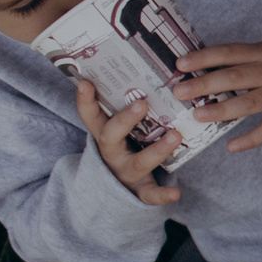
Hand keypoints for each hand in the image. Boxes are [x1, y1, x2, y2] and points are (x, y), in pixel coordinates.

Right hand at [75, 80, 184, 204]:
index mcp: (105, 134)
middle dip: (124, 119)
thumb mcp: (120, 128)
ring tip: (176, 135)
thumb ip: (125, 105)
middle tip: (140, 103)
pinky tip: (176, 194)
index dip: (85, 101)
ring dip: (157, 149)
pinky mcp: (140, 190)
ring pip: (139, 161)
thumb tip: (141, 66)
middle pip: (111, 135)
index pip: (91, 116)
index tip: (85, 82)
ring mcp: (126, 171)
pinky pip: (150, 194)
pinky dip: (162, 195)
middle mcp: (112, 152)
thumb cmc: (127, 146)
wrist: (117, 191)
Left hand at [176, 36, 261, 151]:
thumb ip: (237, 60)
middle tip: (180, 92)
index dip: (204, 58)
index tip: (180, 64)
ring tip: (198, 115)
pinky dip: (251, 140)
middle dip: (206, 84)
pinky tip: (231, 146)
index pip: (229, 53)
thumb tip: (196, 71)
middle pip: (236, 78)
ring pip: (249, 103)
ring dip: (222, 110)